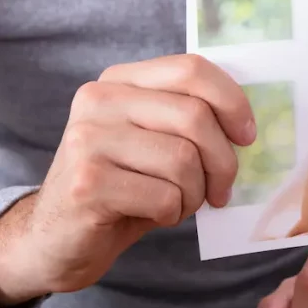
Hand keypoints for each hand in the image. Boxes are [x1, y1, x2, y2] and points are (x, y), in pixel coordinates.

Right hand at [0, 54, 253, 303]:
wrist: (60, 238)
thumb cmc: (124, 186)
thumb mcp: (154, 140)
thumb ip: (188, 118)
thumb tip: (247, 124)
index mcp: (119, 81)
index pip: (191, 69)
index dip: (232, 101)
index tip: (247, 135)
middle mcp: (99, 101)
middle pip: (195, 116)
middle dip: (223, 161)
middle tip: (221, 188)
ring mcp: (88, 141)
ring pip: (183, 160)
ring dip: (196, 192)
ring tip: (181, 202)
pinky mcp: (87, 185)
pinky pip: (164, 196)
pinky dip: (175, 212)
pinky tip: (158, 215)